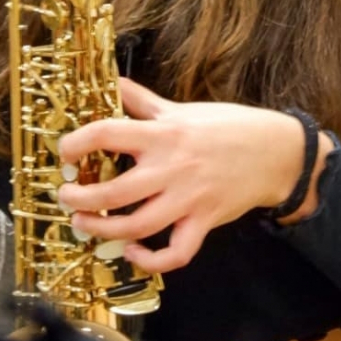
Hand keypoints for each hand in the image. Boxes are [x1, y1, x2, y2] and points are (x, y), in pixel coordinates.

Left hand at [57, 78, 306, 272]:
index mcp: (163, 134)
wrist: (275, 151)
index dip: (78, 143)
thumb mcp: (182, 108)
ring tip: (85, 224)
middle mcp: (171, 168)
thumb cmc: (227, 126)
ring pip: (137, 226)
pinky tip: (133, 251)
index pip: (108, 133)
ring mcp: (188, 199)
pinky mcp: (204, 222)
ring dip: (103, 230)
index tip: (65, 152)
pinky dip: (150, 259)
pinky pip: (175, 253)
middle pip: (114, 191)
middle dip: (81, 199)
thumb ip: (143, 100)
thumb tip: (112, 81)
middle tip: (66, 196)